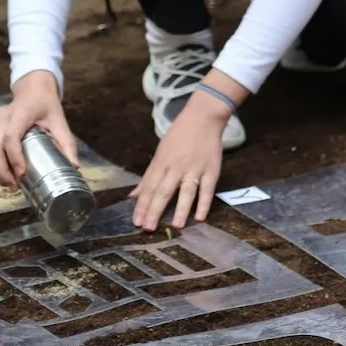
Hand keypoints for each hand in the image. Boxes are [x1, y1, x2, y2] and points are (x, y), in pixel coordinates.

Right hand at [0, 71, 78, 187]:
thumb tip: (74, 166)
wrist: (32, 88)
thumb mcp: (59, 120)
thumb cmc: (46, 103)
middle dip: (2, 170)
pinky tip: (6, 177)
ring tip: (10, 185)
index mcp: (20, 114)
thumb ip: (66, 142)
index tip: (22, 173)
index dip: (15, 157)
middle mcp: (4, 120)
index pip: (11, 137)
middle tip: (15, 185)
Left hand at [131, 96, 225, 230]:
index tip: (136, 222)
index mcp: (161, 163)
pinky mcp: (211, 170)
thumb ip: (148, 176)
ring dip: (180, 209)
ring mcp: (194, 169)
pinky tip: (200, 217)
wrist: (203, 117)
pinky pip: (207, 189)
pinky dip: (204, 203)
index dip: (142, 206)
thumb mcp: (160, 153)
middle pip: (163, 191)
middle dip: (154, 211)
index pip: (149, 187)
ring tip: (175, 226)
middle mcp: (176, 167)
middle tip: (148, 228)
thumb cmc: (179, 135)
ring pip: (186, 191)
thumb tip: (133, 195)